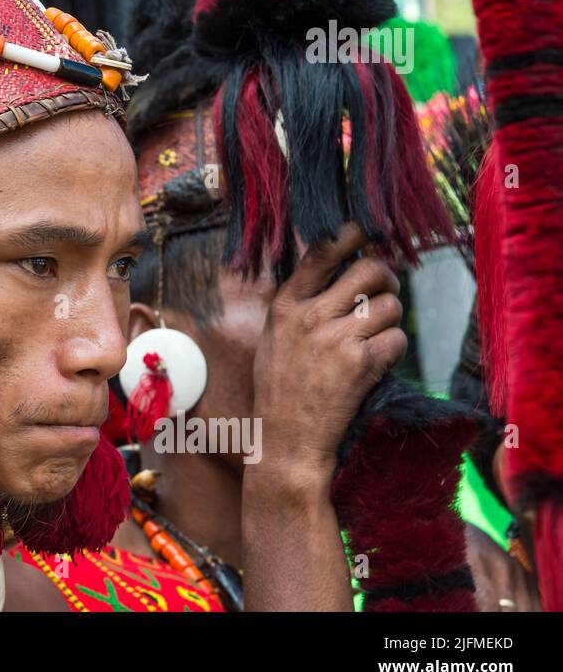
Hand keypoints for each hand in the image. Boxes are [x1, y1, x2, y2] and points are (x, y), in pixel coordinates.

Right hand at [250, 222, 406, 482]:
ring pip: (390, 306)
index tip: (364, 232)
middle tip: (386, 289)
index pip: (321, 253)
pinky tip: (377, 362)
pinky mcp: (361, 365)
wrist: (287, 438)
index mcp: (285, 306)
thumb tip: (340, 269)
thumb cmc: (281, 388)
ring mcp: (335, 340)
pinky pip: (396, 340)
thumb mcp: (275, 337)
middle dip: (386, 277)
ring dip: (392, 320)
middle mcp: (309, 317)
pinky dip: (393, 349)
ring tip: (377, 335)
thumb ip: (301, 304)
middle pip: (368, 270)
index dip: (349, 236)